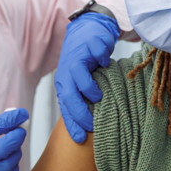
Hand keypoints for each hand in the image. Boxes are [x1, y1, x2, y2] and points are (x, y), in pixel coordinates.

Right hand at [0, 109, 28, 170]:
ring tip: (11, 146)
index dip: (12, 120)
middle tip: (18, 130)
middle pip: (7, 149)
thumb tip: (10, 120)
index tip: (22, 113)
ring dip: (16, 153)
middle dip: (17, 137)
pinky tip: (8, 161)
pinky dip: (12, 169)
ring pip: (10, 166)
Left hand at [55, 12, 119, 143]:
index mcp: (64, 83)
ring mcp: (78, 57)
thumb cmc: (85, 61)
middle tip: (92, 125)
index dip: (71, 124)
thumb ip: (83, 99)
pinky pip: (97, 57)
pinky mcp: (90, 45)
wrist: (87, 30)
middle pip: (69, 95)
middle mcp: (67, 72)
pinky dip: (103, 62)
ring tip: (99, 97)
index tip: (79, 139)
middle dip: (80, 113)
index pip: (65, 107)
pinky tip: (106, 64)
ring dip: (89, 90)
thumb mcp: (80, 82)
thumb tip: (91, 125)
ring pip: (79, 77)